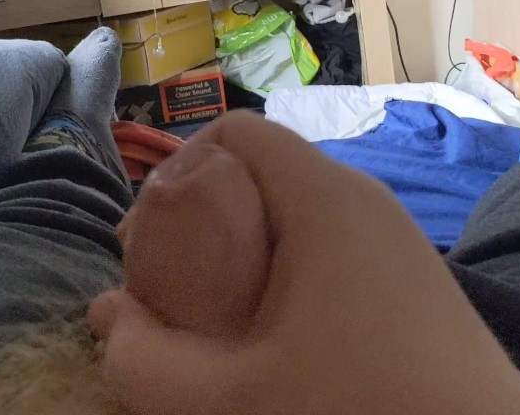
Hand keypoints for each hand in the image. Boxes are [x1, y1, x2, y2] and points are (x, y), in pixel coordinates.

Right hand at [88, 112, 519, 414]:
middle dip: (202, 223)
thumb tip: (104, 316)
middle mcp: (366, 202)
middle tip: (171, 294)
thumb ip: (147, 361)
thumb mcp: (231, 401)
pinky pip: (333, 250)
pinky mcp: (416, 281)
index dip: (175, 172)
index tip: (148, 245)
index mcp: (324, 200)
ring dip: (243, 257)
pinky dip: (289, 279)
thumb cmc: (355, 413)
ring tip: (218, 325)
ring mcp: (398, 241)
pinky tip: (280, 344)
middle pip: (261, 174)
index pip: (236, 132)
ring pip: (297, 217)